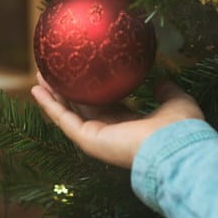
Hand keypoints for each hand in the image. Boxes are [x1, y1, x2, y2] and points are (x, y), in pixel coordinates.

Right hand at [31, 73, 203, 168]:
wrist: (175, 146)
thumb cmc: (180, 126)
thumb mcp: (175, 100)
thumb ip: (166, 91)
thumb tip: (160, 80)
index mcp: (132, 124)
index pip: (109, 105)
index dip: (96, 90)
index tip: (87, 75)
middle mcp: (112, 132)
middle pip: (84, 108)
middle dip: (69, 91)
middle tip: (55, 71)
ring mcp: (98, 138)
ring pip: (69, 113)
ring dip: (53, 95)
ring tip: (40, 75)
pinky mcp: (88, 140)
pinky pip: (64, 120)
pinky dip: (49, 105)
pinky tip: (37, 89)